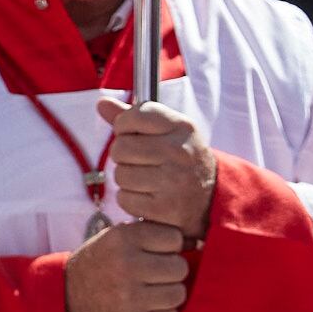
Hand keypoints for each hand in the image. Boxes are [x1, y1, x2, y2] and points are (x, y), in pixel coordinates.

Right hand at [63, 217, 191, 311]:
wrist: (63, 300)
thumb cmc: (93, 267)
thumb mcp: (112, 238)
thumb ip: (147, 235)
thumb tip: (194, 241)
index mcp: (121, 238)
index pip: (173, 238)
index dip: (169, 247)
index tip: (157, 253)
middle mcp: (126, 264)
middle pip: (179, 267)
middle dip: (171, 271)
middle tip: (155, 276)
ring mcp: (130, 296)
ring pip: (178, 293)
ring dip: (169, 294)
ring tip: (151, 293)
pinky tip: (147, 308)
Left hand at [96, 98, 215, 237]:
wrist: (211, 199)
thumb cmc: (181, 160)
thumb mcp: (167, 132)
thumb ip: (134, 117)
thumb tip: (101, 103)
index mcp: (181, 127)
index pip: (136, 115)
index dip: (124, 125)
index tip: (132, 134)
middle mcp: (179, 151)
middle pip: (121, 147)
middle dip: (122, 156)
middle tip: (138, 161)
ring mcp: (174, 181)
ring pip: (120, 175)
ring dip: (126, 179)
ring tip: (145, 180)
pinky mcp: (166, 208)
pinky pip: (125, 199)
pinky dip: (130, 200)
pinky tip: (147, 197)